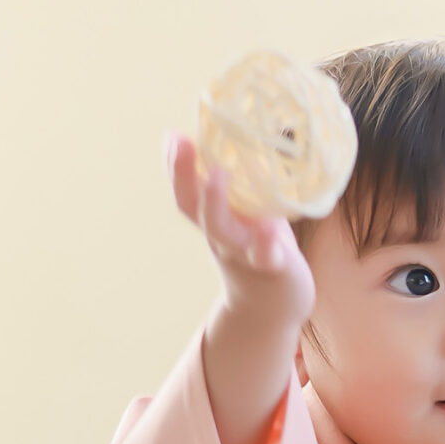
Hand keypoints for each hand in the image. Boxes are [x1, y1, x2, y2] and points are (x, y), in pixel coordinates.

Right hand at [166, 132, 314, 324]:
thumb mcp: (248, 215)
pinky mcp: (272, 268)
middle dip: (181, 173)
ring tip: (217, 173)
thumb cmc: (261, 249)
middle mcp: (221, 235)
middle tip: (178, 140)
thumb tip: (249, 135)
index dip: (176, 165)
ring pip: (221, 230)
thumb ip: (244, 185)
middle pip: (191, 205)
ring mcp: (243, 252)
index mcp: (215, 218)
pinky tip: (271, 232)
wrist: (271, 308)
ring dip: (215, 201)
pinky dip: (265, 245)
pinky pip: (265, 257)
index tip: (172, 135)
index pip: (187, 190)